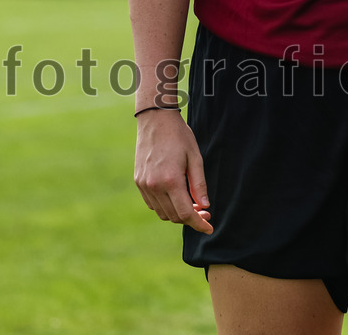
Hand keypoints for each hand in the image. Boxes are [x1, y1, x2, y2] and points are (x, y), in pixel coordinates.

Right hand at [134, 109, 212, 233]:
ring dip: (177, 213)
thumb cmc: (179, 135)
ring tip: (190, 203)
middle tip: (204, 211)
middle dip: (190, 218)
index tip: (209, 228)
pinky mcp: (138, 181)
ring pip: (162, 213)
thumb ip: (199, 184)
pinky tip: (175, 196)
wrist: (155, 119)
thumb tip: (204, 206)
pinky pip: (152, 203)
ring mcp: (144, 185)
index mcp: (170, 181)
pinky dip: (164, 206)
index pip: (185, 214)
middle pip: (174, 216)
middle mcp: (154, 186)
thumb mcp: (195, 157)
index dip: (198, 224)